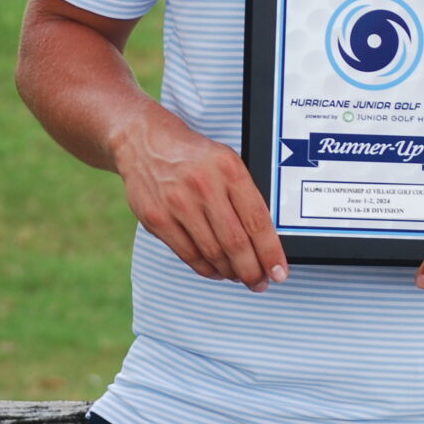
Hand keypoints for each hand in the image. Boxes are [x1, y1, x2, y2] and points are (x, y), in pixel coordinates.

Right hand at [112, 110, 286, 291]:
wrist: (144, 141)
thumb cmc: (192, 155)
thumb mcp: (226, 161)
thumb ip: (244, 195)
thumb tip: (265, 240)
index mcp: (229, 169)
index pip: (257, 221)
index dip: (271, 253)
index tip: (279, 272)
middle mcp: (204, 186)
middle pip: (236, 243)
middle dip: (252, 271)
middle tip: (260, 282)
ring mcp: (178, 203)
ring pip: (212, 253)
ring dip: (230, 272)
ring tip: (239, 276)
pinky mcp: (157, 218)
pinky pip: (188, 254)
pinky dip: (206, 268)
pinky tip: (216, 270)